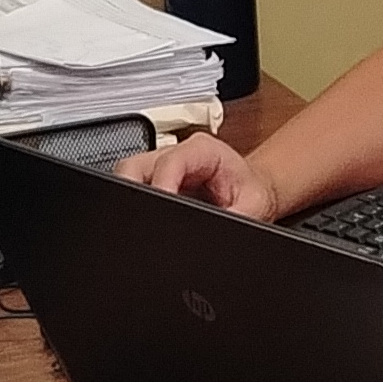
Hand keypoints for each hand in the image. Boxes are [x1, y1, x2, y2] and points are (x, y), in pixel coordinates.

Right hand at [126, 134, 278, 217]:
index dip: (160, 186)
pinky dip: (133, 204)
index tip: (159, 207)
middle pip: (136, 165)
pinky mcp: (155, 179)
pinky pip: (133, 187)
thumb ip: (234, 217)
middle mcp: (178, 153)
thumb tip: (216, 231)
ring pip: (128, 174)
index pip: (169, 162)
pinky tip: (145, 220)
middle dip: (131, 191)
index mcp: (203, 150)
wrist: (254, 191)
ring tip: (144, 222)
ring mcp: (162, 165)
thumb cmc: (253, 193)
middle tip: (140, 220)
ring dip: (130, 198)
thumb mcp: (252, 208)